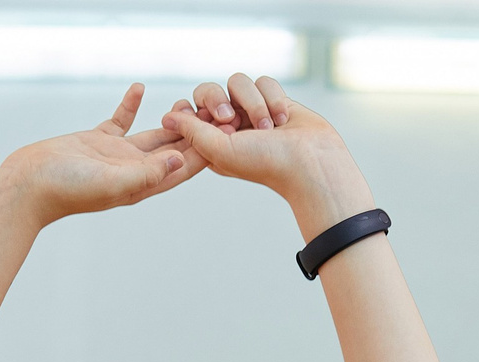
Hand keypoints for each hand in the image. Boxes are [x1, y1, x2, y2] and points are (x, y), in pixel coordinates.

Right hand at [0, 84, 203, 227]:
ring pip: (153, 134)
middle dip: (197, 133)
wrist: (28, 185)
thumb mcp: (113, 183)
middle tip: (219, 111)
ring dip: (173, 119)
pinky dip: (131, 105)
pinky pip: (120, 120)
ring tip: (191, 100)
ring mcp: (116, 156)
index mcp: (141, 185)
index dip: (207, 151)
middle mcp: (133, 171)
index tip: (227, 134)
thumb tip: (180, 160)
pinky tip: (140, 88)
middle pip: (174, 149)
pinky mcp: (97, 141)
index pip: (182, 167)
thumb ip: (147, 173)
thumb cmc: (67, 190)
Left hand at [163, 74, 374, 237]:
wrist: (310, 161)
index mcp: (212, 142)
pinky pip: (264, 81)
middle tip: (230, 118)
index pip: (188, 112)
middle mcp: (230, 125)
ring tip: (268, 126)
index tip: (189, 110)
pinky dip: (274, 97)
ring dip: (253, 102)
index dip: (188, 109)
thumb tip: (167, 116)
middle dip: (217, 99)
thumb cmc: (267, 163)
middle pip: (209, 90)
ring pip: (238, 82)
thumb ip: (193, 131)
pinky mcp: (274, 100)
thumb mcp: (221, 150)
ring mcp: (252, 111)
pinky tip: (283, 119)